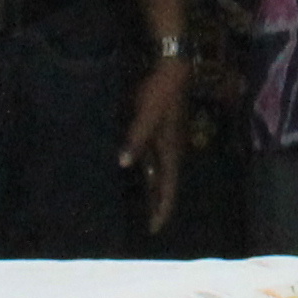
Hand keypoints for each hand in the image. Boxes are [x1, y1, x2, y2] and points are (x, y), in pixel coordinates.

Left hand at [119, 58, 189, 234]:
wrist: (172, 68)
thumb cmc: (160, 92)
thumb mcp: (147, 115)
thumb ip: (136, 138)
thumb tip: (125, 164)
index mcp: (170, 149)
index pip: (167, 186)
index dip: (162, 207)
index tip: (154, 228)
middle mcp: (170, 149)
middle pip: (165, 183)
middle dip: (158, 204)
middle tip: (150, 224)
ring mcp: (166, 140)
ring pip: (160, 172)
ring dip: (154, 189)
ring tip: (146, 206)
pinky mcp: (160, 131)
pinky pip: (155, 159)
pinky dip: (149, 171)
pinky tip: (139, 172)